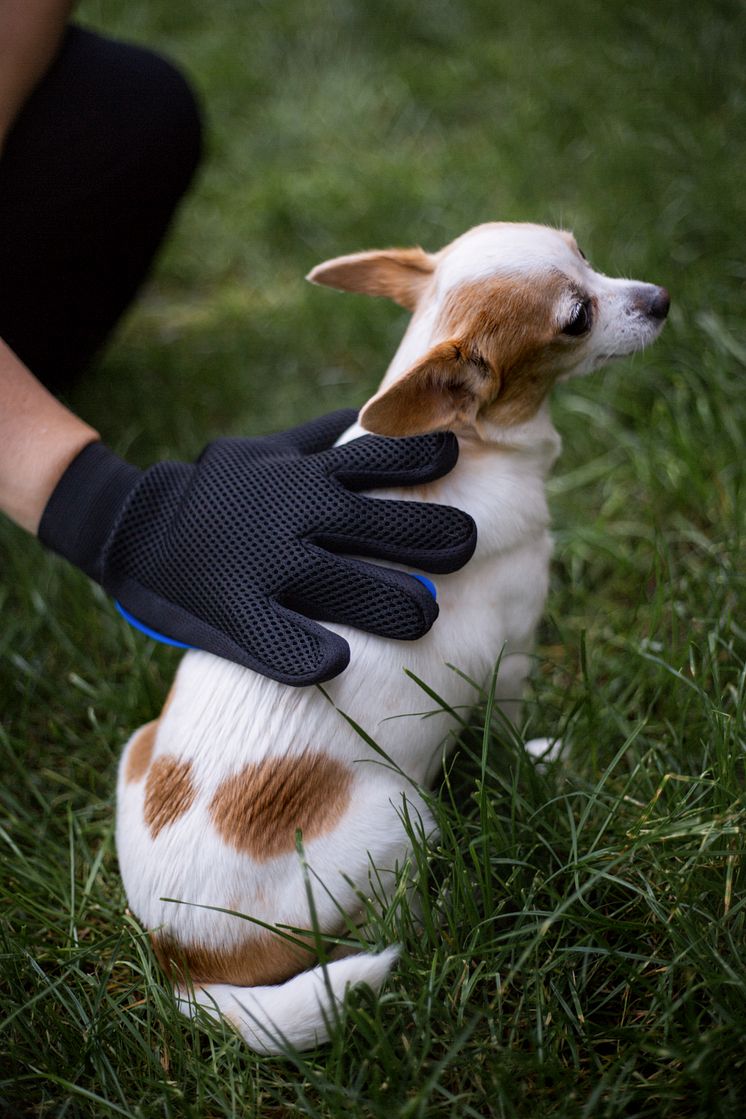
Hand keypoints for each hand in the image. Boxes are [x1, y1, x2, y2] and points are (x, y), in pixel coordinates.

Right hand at [38, 410, 475, 684]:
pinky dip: (304, 652)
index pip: (380, 459)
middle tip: (467, 545)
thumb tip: (373, 416)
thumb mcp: (266, 452)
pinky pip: (276, 639)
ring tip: (425, 615)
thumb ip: (321, 438)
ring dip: (390, 599)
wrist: (135, 528)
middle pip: (379, 524)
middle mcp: (293, 515)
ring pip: (343, 583)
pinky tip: (336, 662)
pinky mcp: (236, 612)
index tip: (455, 462)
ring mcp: (266, 565)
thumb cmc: (218, 492)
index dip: (422, 459)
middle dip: (430, 535)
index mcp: (306, 476)